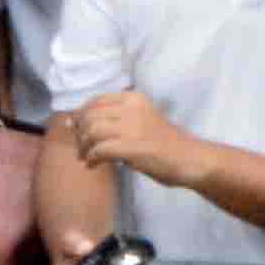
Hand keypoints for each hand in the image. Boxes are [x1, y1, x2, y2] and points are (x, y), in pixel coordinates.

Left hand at [60, 87, 209, 191]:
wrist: (189, 158)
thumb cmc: (164, 142)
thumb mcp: (141, 119)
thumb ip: (115, 118)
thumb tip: (75, 121)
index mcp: (133, 98)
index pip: (96, 101)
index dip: (81, 115)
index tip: (75, 128)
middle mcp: (131, 108)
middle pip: (90, 115)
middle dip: (80, 133)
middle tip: (80, 148)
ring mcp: (132, 127)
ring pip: (92, 131)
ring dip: (84, 147)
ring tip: (86, 158)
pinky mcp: (132, 147)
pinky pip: (100, 150)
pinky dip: (92, 158)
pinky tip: (93, 165)